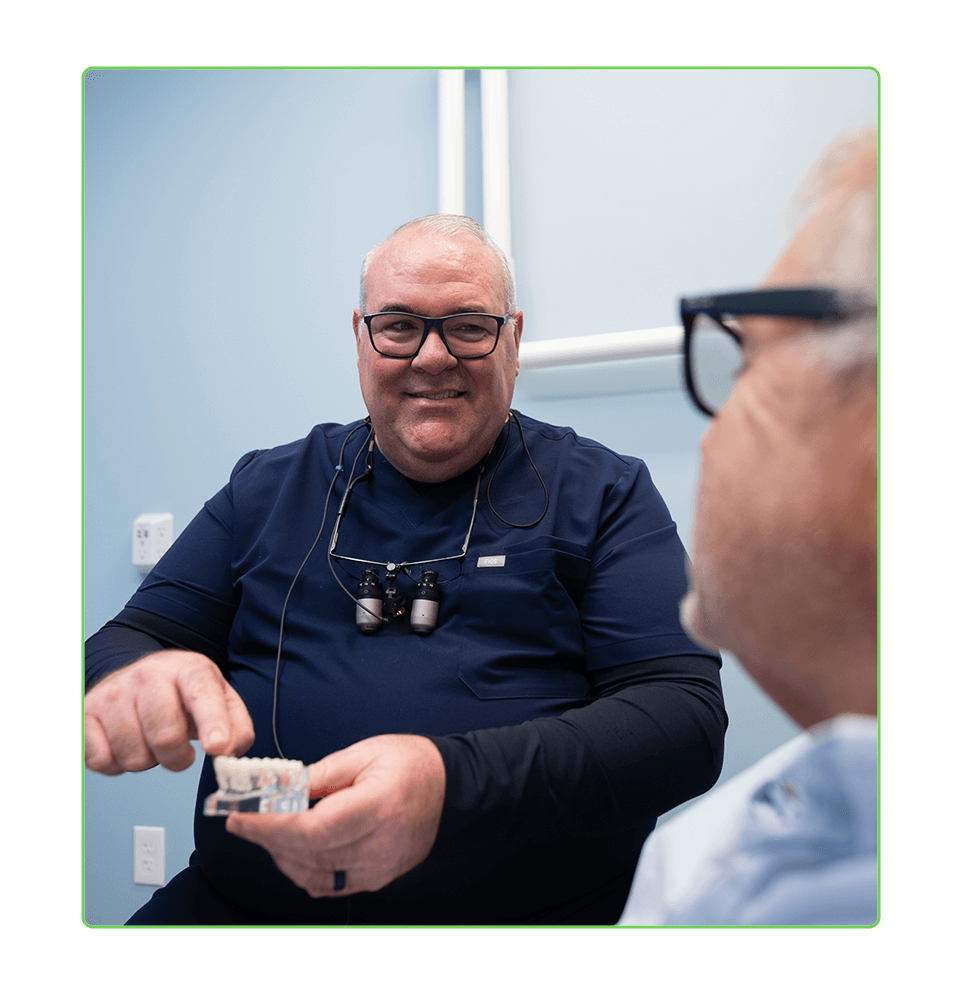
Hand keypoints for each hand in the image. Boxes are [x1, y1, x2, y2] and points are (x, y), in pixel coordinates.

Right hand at [84, 649, 254, 774]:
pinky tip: (126, 745)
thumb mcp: (221, 702)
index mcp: (189, 669)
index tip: (217, 747)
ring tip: (151, 741)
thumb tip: (228, 753)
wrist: (141, 676)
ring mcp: (114, 692)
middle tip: (182, 755)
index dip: (212, 723)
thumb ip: (237, 729)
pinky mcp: (86, 712)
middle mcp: (149, 675)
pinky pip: (101, 760)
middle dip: (178, 758)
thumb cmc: (184, 695)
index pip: (202, 694)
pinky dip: (117, 765)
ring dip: (147, 761)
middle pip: (164, 734)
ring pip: (132, 754)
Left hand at [226, 734, 445, 896]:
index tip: (240, 818)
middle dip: (267, 839)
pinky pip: (330, 886)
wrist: (449, 786)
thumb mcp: (364, 753)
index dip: (269, 828)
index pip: (312, 830)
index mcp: (379, 806)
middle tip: (244, 820)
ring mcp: (382, 868)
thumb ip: (320, 775)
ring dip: (282, 856)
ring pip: (314, 876)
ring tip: (268, 831)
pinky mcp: (379, 879)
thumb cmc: (409, 762)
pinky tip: (293, 849)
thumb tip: (278, 791)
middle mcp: (381, 845)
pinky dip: (304, 870)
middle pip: (308, 855)